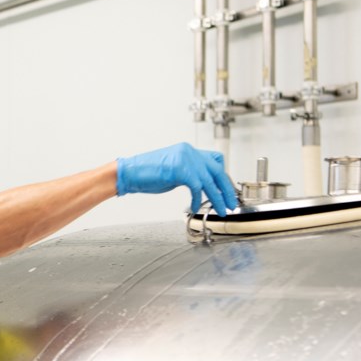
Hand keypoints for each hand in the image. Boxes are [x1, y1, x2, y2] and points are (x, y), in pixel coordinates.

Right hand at [116, 142, 237, 215]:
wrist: (129, 173)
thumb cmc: (146, 173)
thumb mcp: (173, 170)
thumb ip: (188, 173)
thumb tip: (201, 184)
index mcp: (188, 150)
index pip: (215, 160)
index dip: (223, 176)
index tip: (227, 189)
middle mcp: (189, 152)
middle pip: (217, 170)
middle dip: (227, 189)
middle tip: (231, 202)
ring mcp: (185, 159)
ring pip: (210, 181)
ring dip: (217, 198)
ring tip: (220, 209)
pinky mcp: (180, 169)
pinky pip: (197, 188)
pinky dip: (198, 200)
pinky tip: (195, 207)